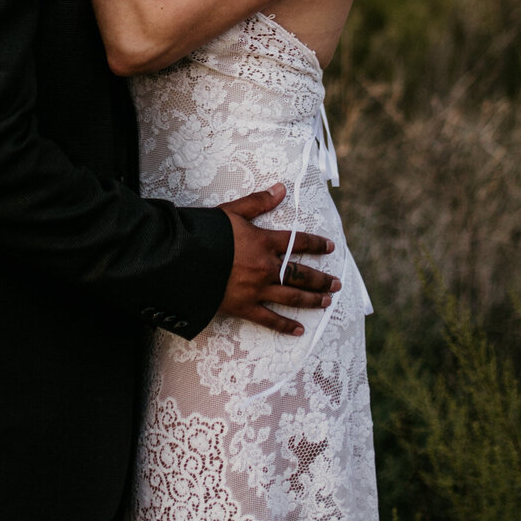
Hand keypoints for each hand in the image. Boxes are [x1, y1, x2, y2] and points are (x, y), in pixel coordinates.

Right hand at [217, 184, 339, 334]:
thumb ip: (258, 202)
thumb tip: (281, 189)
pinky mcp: (244, 307)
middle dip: (321, 279)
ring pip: (291, 297)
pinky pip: (269, 320)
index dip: (315, 244)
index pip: (297, 242)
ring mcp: (256, 289)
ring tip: (327, 302)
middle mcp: (265, 267)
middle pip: (300, 274)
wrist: (183, 259)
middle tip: (337, 284)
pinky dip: (285, 326)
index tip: (330, 247)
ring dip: (312, 300)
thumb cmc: (206, 232)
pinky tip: (299, 331)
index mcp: (264, 242)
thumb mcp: (232, 211)